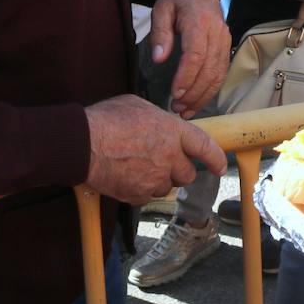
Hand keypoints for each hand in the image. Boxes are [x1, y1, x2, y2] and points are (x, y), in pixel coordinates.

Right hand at [84, 95, 226, 203]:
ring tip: (138, 167)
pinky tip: (127, 177)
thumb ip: (158, 119)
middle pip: (187, 174)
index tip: (220, 166)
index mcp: (173, 131)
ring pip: (166, 187)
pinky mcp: (138, 194)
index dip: (215, 158)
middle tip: (162, 163)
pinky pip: (146, 197)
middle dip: (178, 170)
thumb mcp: (139, 106)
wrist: (83, 143)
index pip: (204, 146)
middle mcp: (169, 157)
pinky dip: (140, 190)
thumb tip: (160, 125)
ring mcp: (154, 178)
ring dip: (158, 180)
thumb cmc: (107, 119)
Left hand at [149, 0, 229, 116]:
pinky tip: (199, 100)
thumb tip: (159, 59)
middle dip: (194, 91)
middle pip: (210, 67)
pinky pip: (222, 70)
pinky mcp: (226, 44)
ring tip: (186, 110)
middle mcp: (217, 31)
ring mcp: (224, 38)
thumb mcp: (161, 9)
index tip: (175, 93)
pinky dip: (212, 88)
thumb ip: (160, 34)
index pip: (196, 53)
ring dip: (204, 94)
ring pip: (219, 72)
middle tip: (177, 108)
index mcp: (199, 20)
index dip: (187, 76)